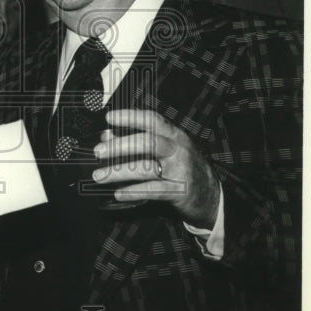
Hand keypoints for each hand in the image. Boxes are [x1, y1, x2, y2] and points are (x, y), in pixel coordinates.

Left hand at [91, 109, 219, 227]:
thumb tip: (107, 136)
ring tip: (99, 176)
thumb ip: (138, 141)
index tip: (109, 118)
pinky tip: (118, 193)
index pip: (152, 120)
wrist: (211, 194)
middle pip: (147, 142)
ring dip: (118, 172)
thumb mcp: (166, 150)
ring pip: (146, 168)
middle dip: (119, 146)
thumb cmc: (182, 167)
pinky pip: (153, 190)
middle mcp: (178, 150)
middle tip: (99, 151)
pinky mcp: (179, 191)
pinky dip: (133, 192)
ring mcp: (179, 170)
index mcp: (174, 135)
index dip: (130, 117)